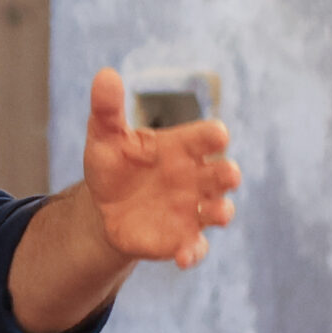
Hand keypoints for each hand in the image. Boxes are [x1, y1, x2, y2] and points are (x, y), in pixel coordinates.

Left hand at [80, 68, 240, 267]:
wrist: (104, 207)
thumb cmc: (114, 165)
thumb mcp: (105, 137)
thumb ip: (107, 109)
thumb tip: (104, 74)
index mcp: (183, 147)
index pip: (207, 138)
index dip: (213, 136)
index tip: (215, 136)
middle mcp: (196, 177)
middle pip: (223, 173)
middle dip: (227, 174)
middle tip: (227, 174)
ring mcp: (193, 209)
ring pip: (219, 210)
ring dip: (222, 211)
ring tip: (218, 213)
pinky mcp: (182, 238)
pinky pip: (196, 247)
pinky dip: (193, 252)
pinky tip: (182, 258)